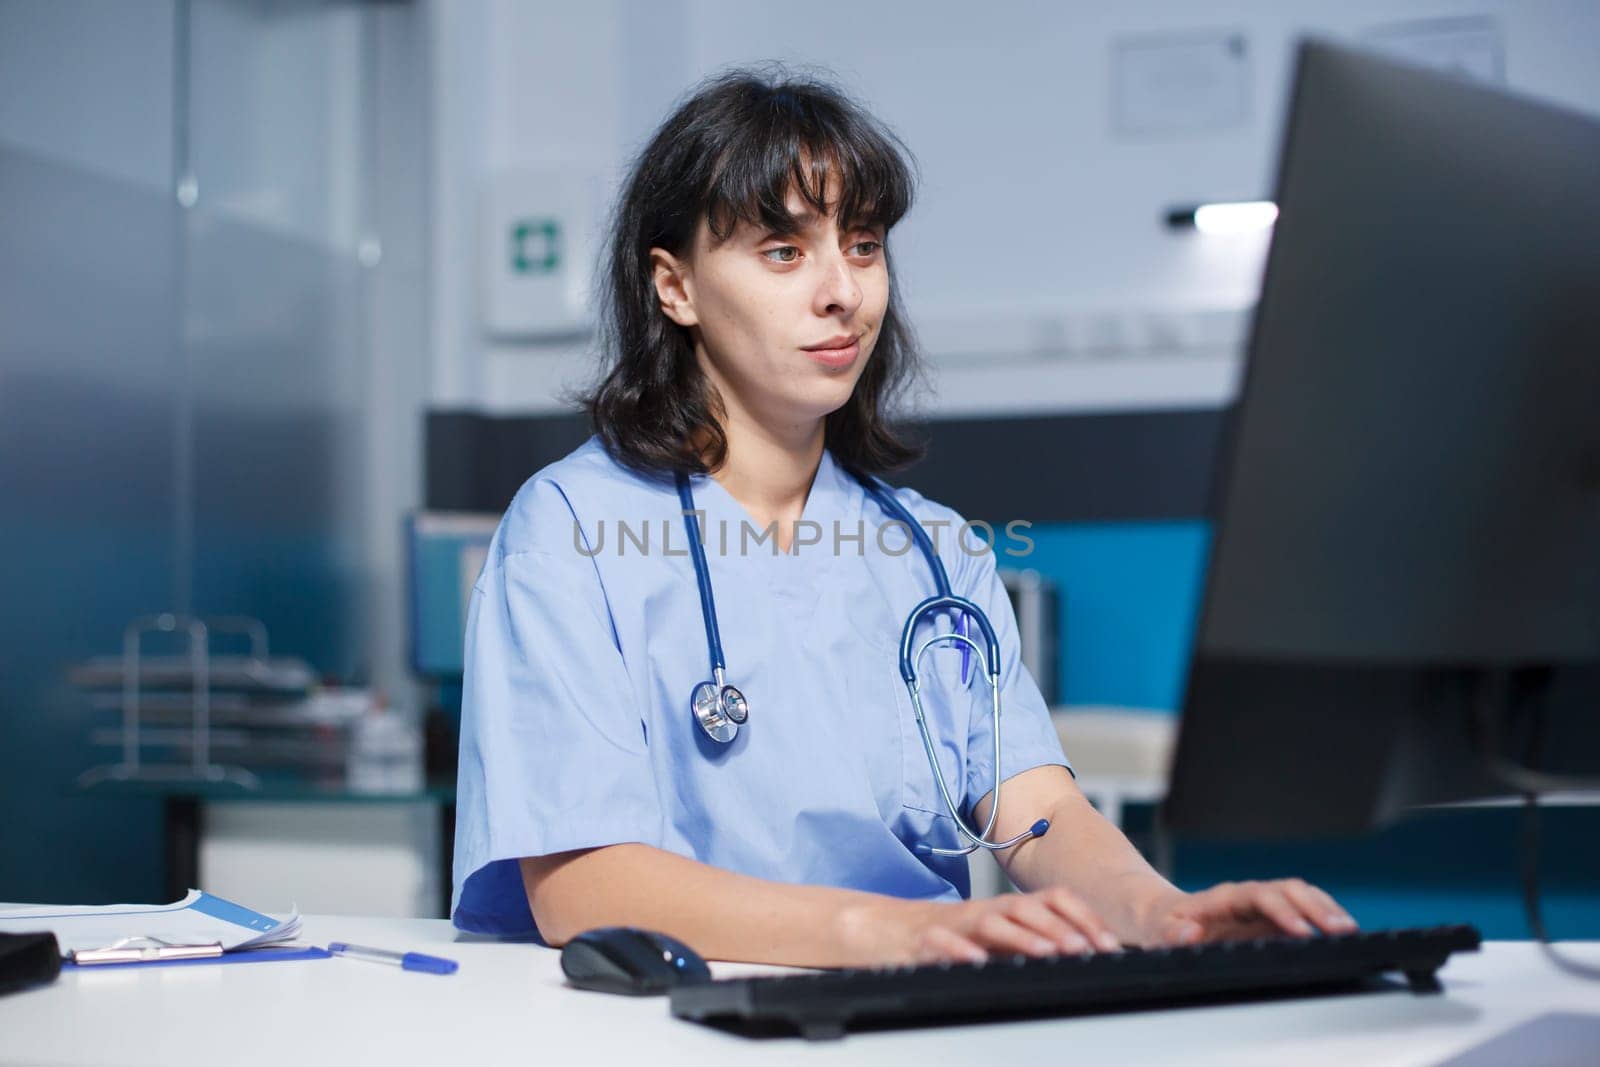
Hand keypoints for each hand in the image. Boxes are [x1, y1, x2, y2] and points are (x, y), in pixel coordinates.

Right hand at [839, 889, 1124, 966]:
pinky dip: (961, 950)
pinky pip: (944, 942)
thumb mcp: (998, 942)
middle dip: (1060, 927)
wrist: (887, 932)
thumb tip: (1082, 958)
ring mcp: (957, 923)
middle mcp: (986, 911)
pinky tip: (978, 961)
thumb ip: (1031, 945)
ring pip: (992, 921)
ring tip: (1048, 952)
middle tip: (1087, 949)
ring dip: (1022, 936)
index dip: (1083, 917)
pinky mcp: (927, 939)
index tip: (1109, 943)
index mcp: (1007, 910)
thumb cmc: (949, 940)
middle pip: (1026, 907)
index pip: (1051, 899)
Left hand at [1138, 879, 1357, 946]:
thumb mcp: (1155, 932)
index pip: (1258, 896)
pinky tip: (1342, 930)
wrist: (1159, 915)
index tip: (1301, 931)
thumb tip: (1190, 932)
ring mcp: (1260, 906)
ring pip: (1299, 895)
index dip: (1282, 911)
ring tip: (1350, 930)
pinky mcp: (1268, 919)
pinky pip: (1301, 910)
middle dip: (1316, 908)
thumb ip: (1170, 934)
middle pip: (1287, 890)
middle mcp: (1246, 896)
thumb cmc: (1159, 925)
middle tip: (1342, 930)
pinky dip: (1322, 916)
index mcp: (1222, 898)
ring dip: (1325, 909)